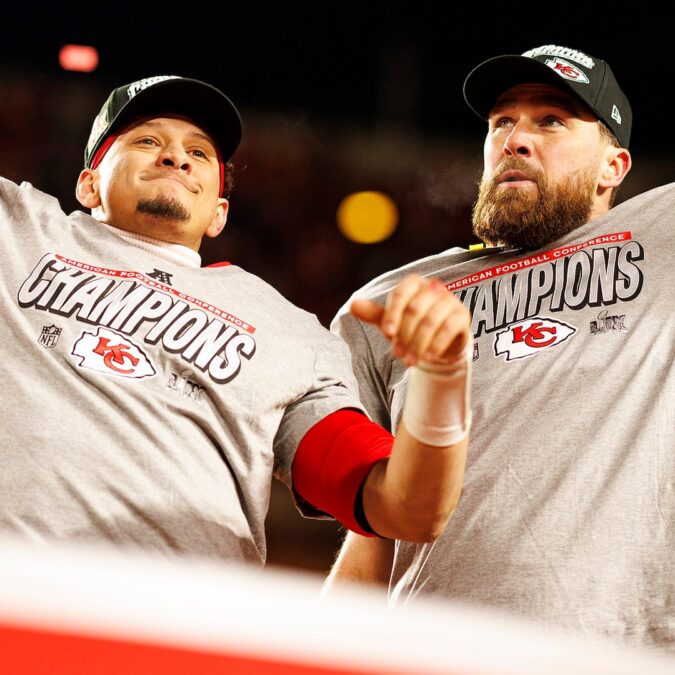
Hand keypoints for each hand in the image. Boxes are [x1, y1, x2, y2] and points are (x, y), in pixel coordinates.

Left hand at [350, 273, 470, 366]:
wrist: (439, 340)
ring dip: (418, 343)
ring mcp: (450, 300)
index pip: (401, 294)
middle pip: (415, 310)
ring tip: (409, 361)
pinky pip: (449, 328)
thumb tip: (353, 305)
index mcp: (414, 284)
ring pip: (431, 321)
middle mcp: (433, 288)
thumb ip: (374, 313)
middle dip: (405, 334)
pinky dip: (436, 344)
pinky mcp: (462, 315)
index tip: (387, 333)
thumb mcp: (392, 321)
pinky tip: (428, 357)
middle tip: (398, 354)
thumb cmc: (411, 326)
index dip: (393, 314)